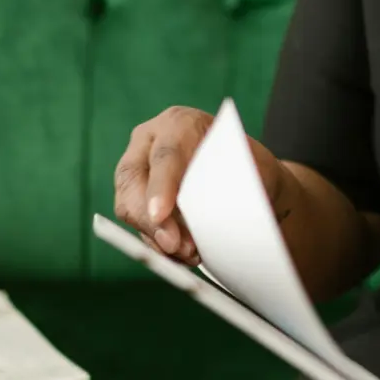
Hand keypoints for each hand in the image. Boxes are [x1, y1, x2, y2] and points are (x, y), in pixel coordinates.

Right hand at [113, 106, 284, 265]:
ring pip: (128, 206)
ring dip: (155, 236)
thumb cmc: (249, 168)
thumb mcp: (252, 169)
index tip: (160, 213)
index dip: (160, 186)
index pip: (165, 155)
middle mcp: (150, 141)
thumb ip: (231, 184)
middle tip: (175, 247)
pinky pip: (136, 223)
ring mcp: (139, 168)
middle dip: (151, 220)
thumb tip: (217, 210)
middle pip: (132, 180)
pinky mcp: (136, 196)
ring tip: (188, 254)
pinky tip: (179, 255)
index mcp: (179, 123)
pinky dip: (156, 243)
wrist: (247, 177)